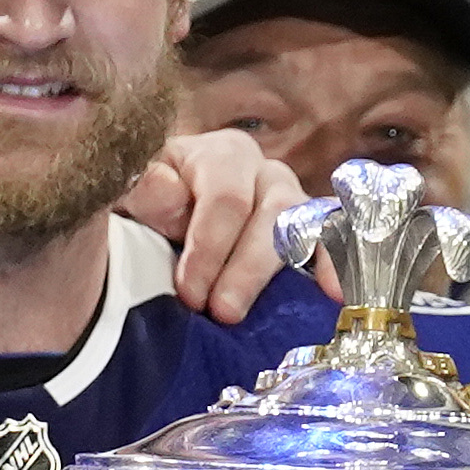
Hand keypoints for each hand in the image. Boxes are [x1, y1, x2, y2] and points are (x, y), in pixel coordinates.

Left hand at [120, 128, 324, 323]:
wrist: (166, 235)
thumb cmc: (149, 217)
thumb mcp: (132, 201)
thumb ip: (142, 193)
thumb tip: (168, 189)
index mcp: (219, 154)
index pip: (226, 195)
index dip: (209, 245)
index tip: (189, 292)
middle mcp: (263, 171)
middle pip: (272, 211)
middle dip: (245, 267)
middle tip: (222, 313)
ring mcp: (293, 200)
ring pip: (304, 225)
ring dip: (275, 273)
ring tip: (254, 315)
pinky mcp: (312, 231)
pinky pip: (337, 238)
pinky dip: (337, 263)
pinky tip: (333, 293)